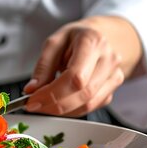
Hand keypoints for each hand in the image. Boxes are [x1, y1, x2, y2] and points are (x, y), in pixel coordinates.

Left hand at [22, 16, 141, 116]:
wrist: (97, 36)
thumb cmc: (75, 38)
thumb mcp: (54, 43)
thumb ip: (43, 66)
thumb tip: (32, 90)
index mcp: (92, 41)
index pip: (75, 76)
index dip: (53, 93)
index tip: (33, 100)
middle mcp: (108, 58)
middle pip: (83, 93)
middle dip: (55, 105)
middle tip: (35, 106)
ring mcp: (114, 74)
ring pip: (89, 104)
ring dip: (63, 110)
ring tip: (45, 105)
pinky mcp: (113, 88)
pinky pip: (92, 106)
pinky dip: (72, 110)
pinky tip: (60, 104)